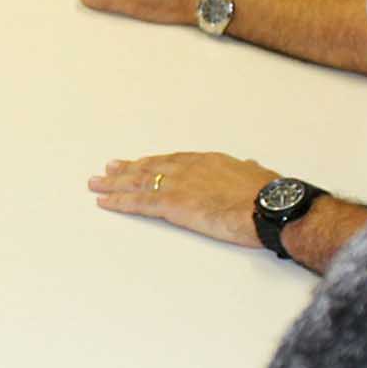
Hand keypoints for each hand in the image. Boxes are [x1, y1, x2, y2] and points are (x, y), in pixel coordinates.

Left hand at [86, 153, 277, 248]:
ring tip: (96, 184)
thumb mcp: (259, 176)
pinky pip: (139, 203)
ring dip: (114, 184)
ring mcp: (178, 185)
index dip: (154, 162)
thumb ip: (248, 171)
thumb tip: (250, 167)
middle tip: (108, 169)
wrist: (269, 206)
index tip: (140, 162)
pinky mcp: (173, 205)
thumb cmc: (269, 194)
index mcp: (209, 161)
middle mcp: (188, 168)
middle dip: (127, 169)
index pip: (173, 161)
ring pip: (138, 182)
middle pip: (149, 167)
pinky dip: (119, 202)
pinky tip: (105, 202)